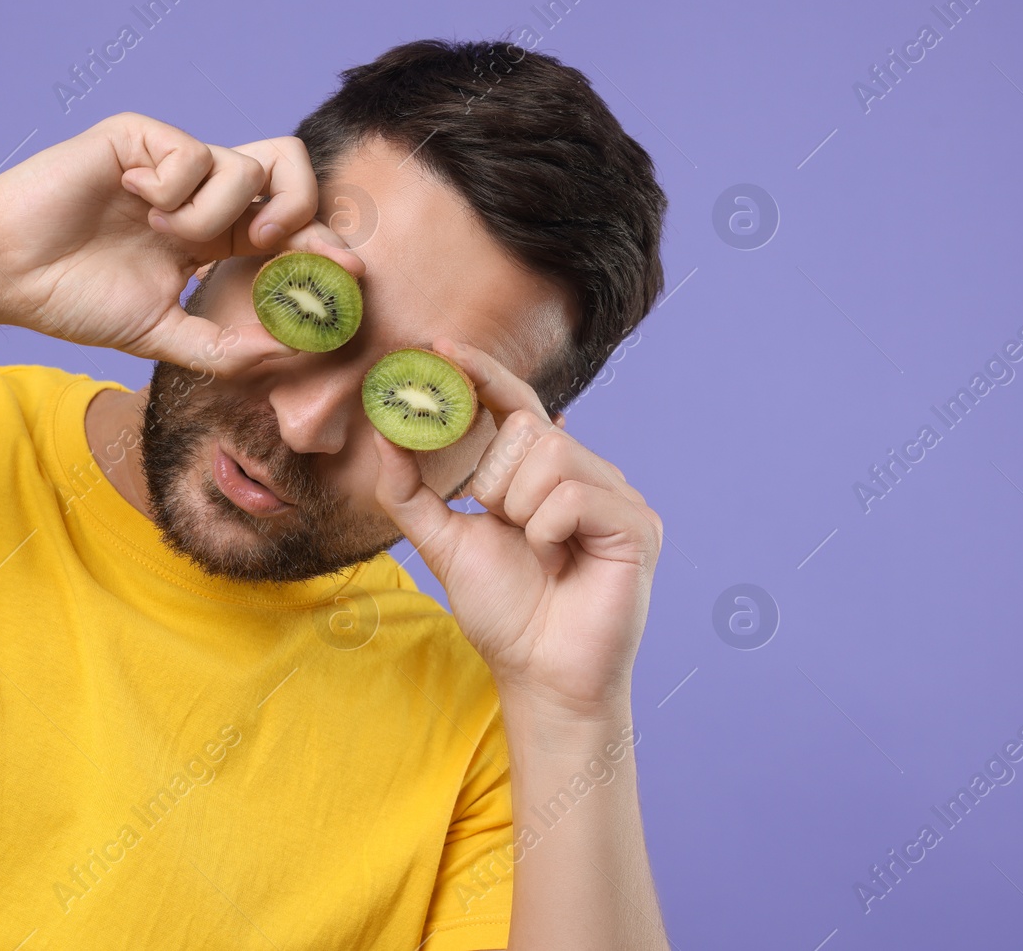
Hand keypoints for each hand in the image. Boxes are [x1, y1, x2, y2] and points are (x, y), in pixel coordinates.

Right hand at [0, 111, 363, 374]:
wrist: (4, 273)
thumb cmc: (72, 299)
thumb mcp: (161, 335)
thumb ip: (224, 347)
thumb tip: (291, 352)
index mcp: (213, 233)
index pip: (290, 226)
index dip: (326, 244)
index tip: (352, 274)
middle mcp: (201, 192)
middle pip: (292, 171)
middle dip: (301, 210)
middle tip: (266, 245)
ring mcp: (172, 160)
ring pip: (247, 167)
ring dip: (212, 215)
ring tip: (163, 235)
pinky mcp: (141, 135)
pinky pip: (194, 154)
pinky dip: (172, 192)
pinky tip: (133, 203)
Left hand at [372, 337, 662, 714]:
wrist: (540, 674)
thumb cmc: (504, 612)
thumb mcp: (442, 542)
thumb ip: (411, 492)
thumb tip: (385, 433)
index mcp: (542, 472)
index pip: (515, 403)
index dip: (481, 372)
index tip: (438, 348)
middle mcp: (584, 473)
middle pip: (530, 429)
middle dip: (497, 482)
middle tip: (505, 528)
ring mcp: (615, 496)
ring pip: (553, 455)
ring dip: (522, 510)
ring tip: (536, 550)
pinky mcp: (637, 523)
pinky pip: (575, 494)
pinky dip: (549, 529)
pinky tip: (559, 560)